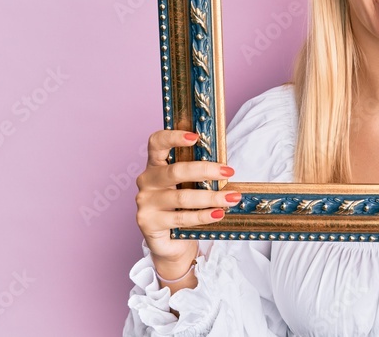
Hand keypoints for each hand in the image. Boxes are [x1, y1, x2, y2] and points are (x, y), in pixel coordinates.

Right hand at [135, 130, 241, 283]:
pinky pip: (181, 217)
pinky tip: (219, 213)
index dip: (173, 137)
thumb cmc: (183, 208)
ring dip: (211, 197)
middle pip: (175, 171)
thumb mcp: (189, 186)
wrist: (171, 243)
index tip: (195, 136)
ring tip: (232, 198)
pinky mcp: (149, 223)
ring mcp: (145, 203)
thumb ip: (198, 174)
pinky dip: (204, 215)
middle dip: (205, 170)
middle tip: (228, 171)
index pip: (157, 143)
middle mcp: (147, 181)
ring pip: (182, 197)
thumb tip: (226, 166)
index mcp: (155, 165)